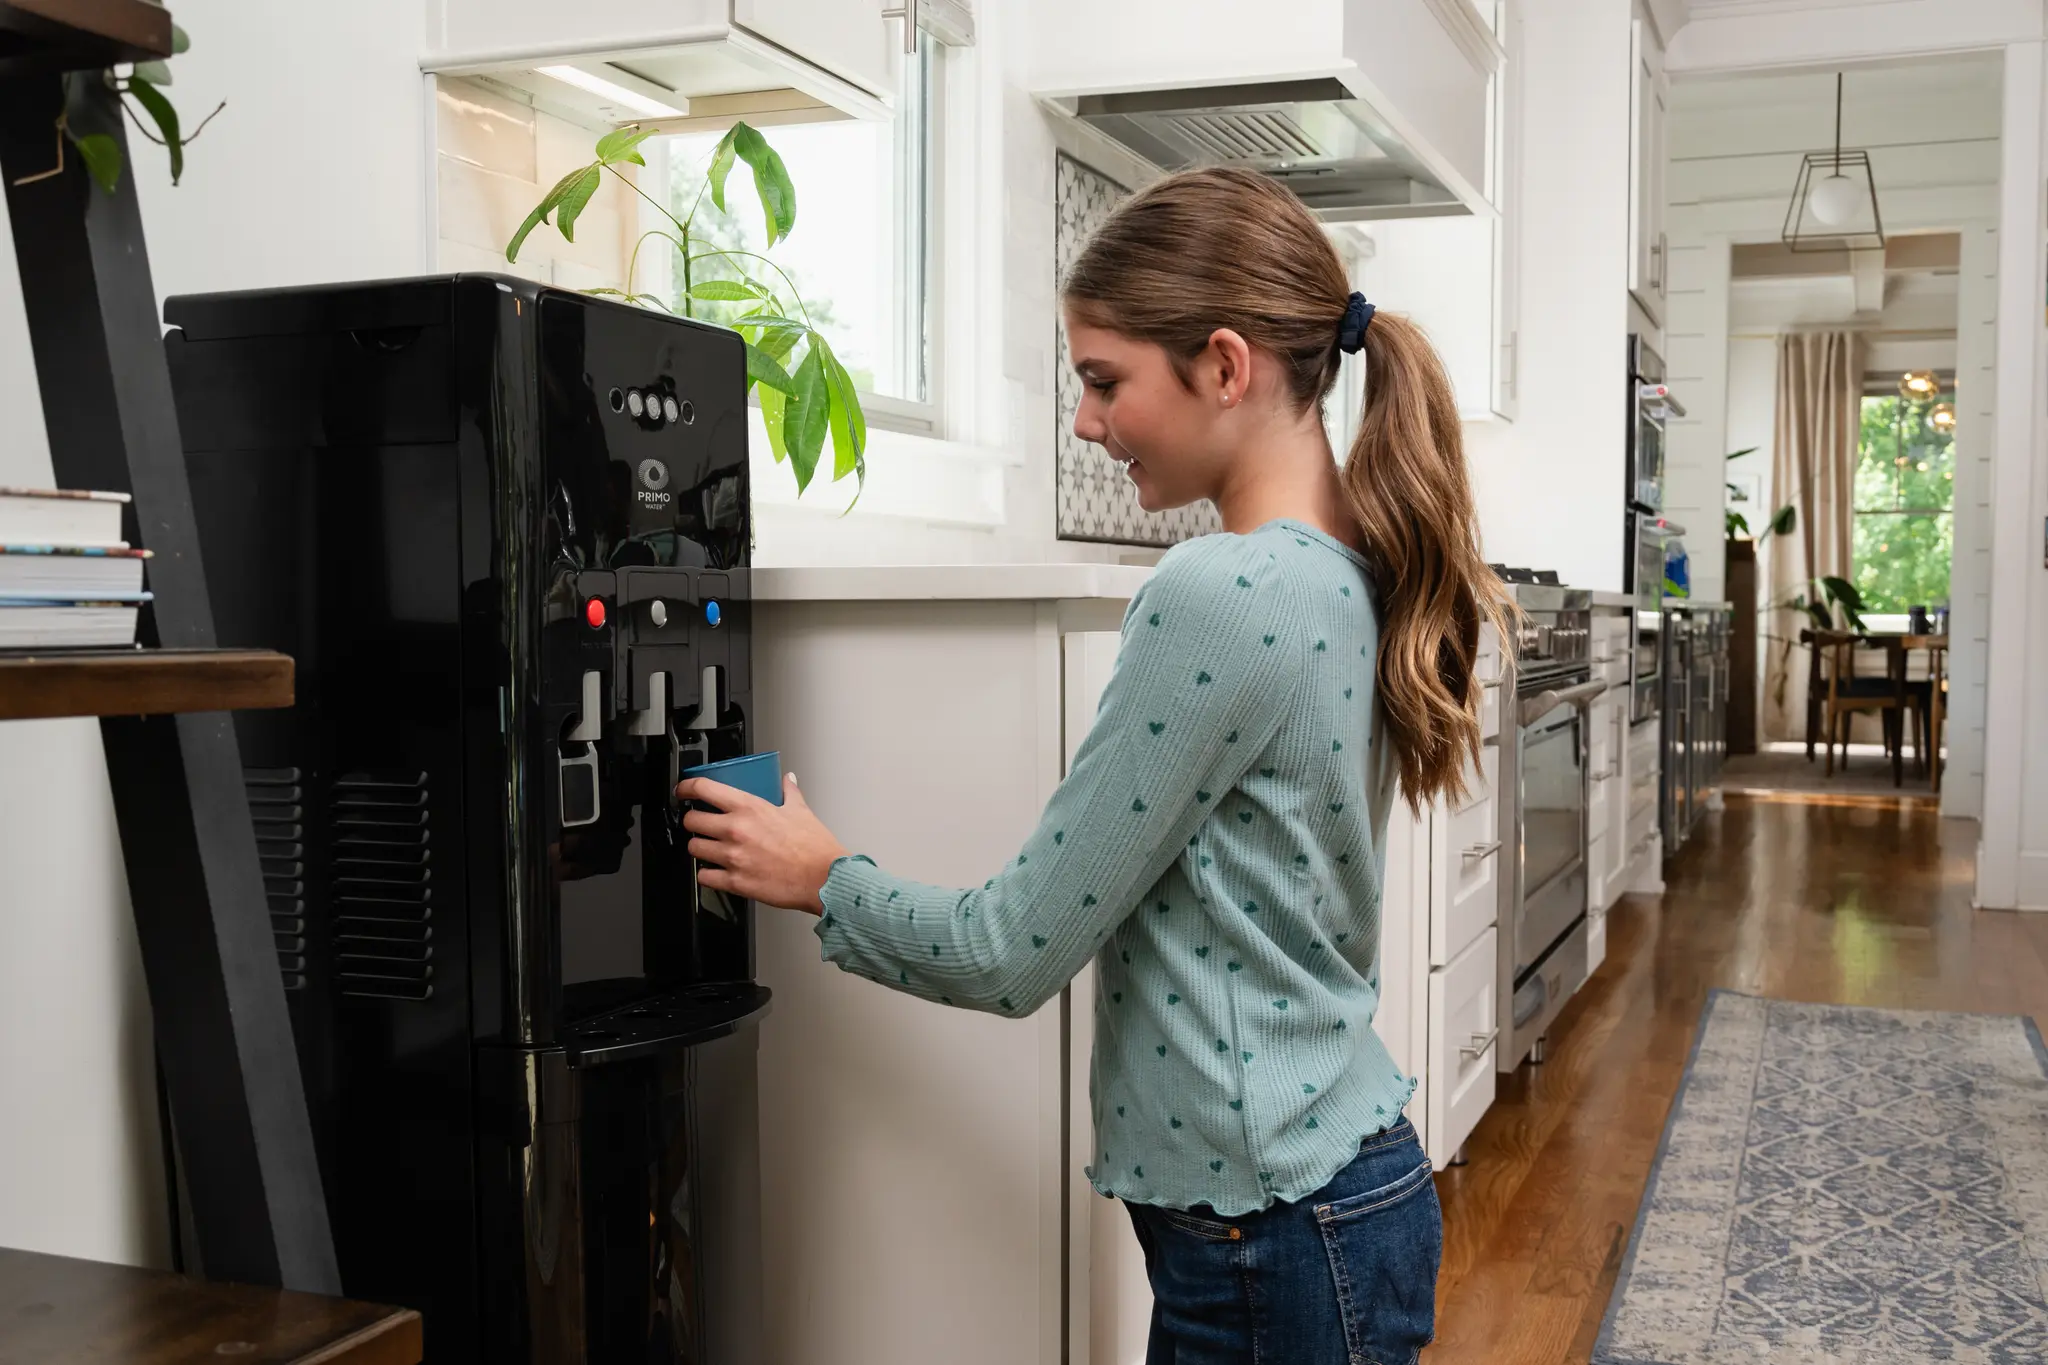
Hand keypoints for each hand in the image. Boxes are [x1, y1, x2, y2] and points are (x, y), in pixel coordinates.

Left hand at [674, 773, 847, 914]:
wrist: (823, 878)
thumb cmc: (814, 847)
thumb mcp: (800, 812)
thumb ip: (790, 793)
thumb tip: (788, 781)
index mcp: (749, 808)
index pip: (703, 789)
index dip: (686, 788)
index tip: (684, 791)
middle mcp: (735, 830)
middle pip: (691, 820)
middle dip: (692, 821)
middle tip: (699, 823)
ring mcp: (732, 857)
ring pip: (694, 848)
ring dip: (699, 847)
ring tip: (709, 848)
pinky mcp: (735, 882)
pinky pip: (704, 877)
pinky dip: (707, 874)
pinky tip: (715, 871)